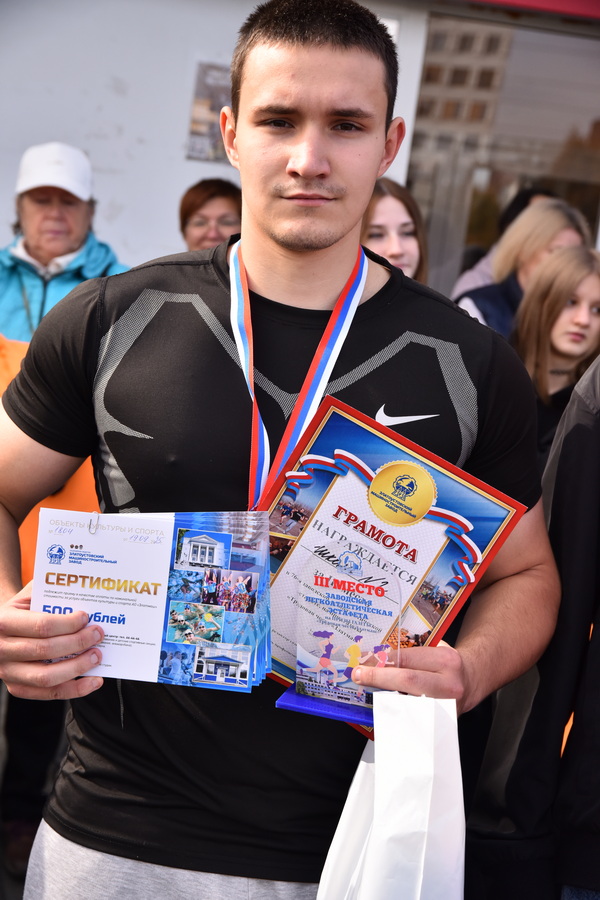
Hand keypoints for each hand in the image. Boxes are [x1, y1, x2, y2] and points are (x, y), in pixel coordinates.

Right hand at [0, 583, 104, 699]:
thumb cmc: (21, 610)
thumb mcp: (28, 596)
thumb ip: (50, 590)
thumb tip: (83, 586)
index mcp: (4, 622)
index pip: (41, 625)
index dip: (67, 623)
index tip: (86, 618)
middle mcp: (2, 650)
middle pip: (45, 650)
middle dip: (77, 643)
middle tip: (98, 635)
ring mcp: (8, 672)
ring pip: (47, 678)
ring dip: (78, 668)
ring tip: (97, 657)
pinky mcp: (17, 688)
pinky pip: (49, 694)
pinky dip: (75, 690)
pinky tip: (94, 681)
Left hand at [351, 641, 465, 711]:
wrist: (471, 680)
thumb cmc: (447, 664)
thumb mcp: (435, 650)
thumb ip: (410, 654)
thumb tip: (376, 658)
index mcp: (446, 660)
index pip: (407, 659)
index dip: (383, 661)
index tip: (363, 661)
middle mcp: (448, 684)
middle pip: (408, 681)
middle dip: (379, 678)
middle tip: (359, 675)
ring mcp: (447, 706)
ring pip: (410, 704)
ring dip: (384, 698)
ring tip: (367, 692)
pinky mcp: (442, 722)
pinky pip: (414, 719)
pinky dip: (396, 715)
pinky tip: (383, 710)